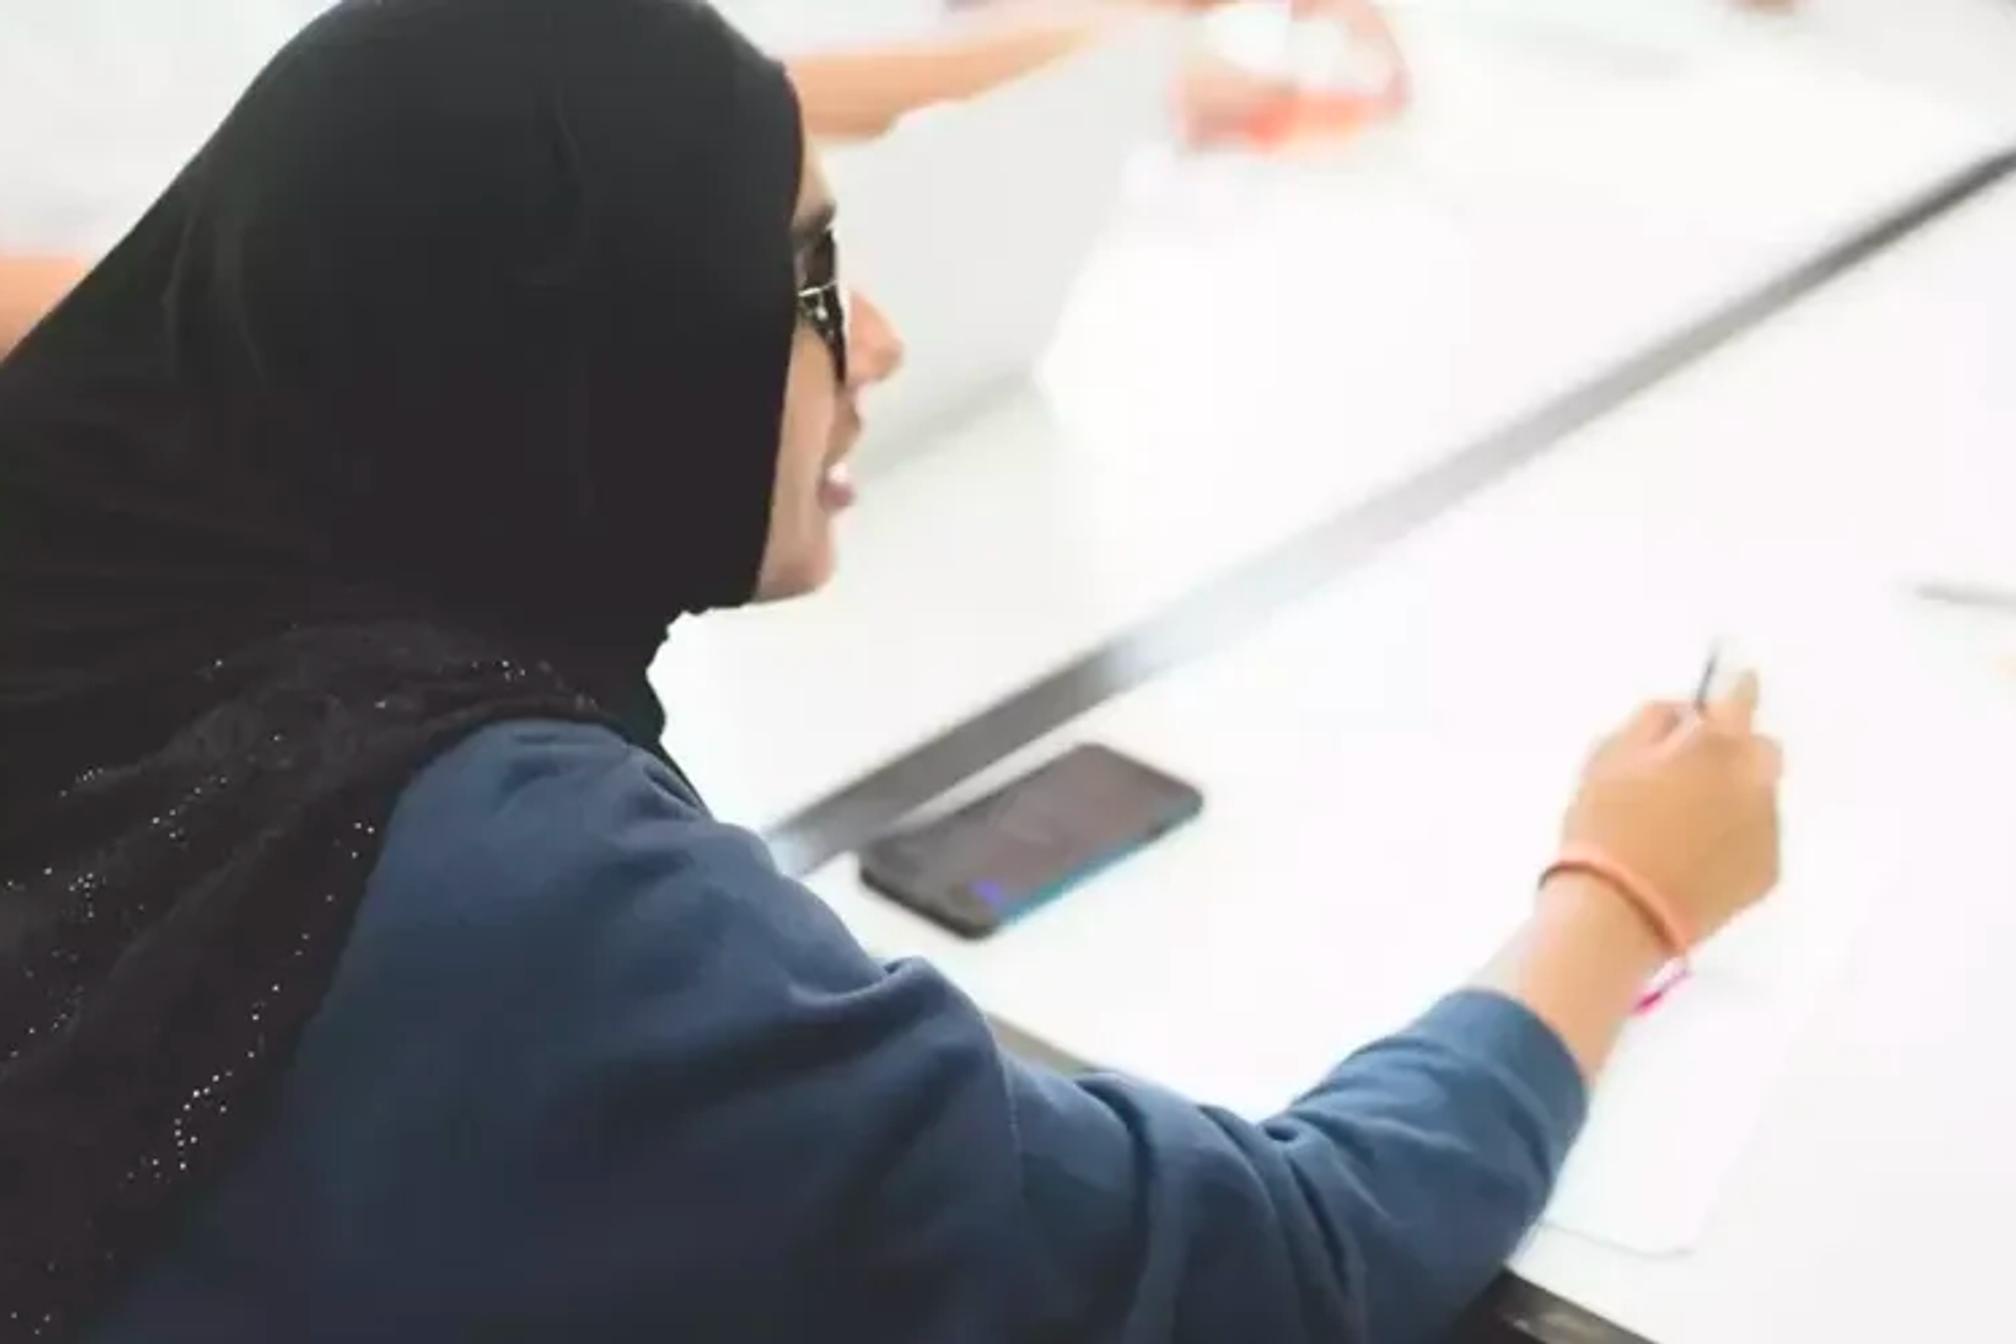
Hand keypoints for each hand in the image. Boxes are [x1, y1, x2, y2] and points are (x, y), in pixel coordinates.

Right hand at [1558, 673, 1782, 947]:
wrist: (1619, 911)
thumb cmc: (1603, 826)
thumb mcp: (1607, 757)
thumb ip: (1652, 722)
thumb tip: (1683, 712)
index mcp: (1713, 744)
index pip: (1739, 697)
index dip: (1735, 688)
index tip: (1734, 683)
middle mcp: (1753, 779)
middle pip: (1760, 749)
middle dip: (1737, 751)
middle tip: (1694, 772)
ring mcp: (1766, 827)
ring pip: (1758, 796)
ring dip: (1734, 797)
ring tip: (1688, 826)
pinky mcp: (1767, 871)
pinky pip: (1756, 839)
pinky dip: (1734, 840)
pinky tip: (1696, 859)